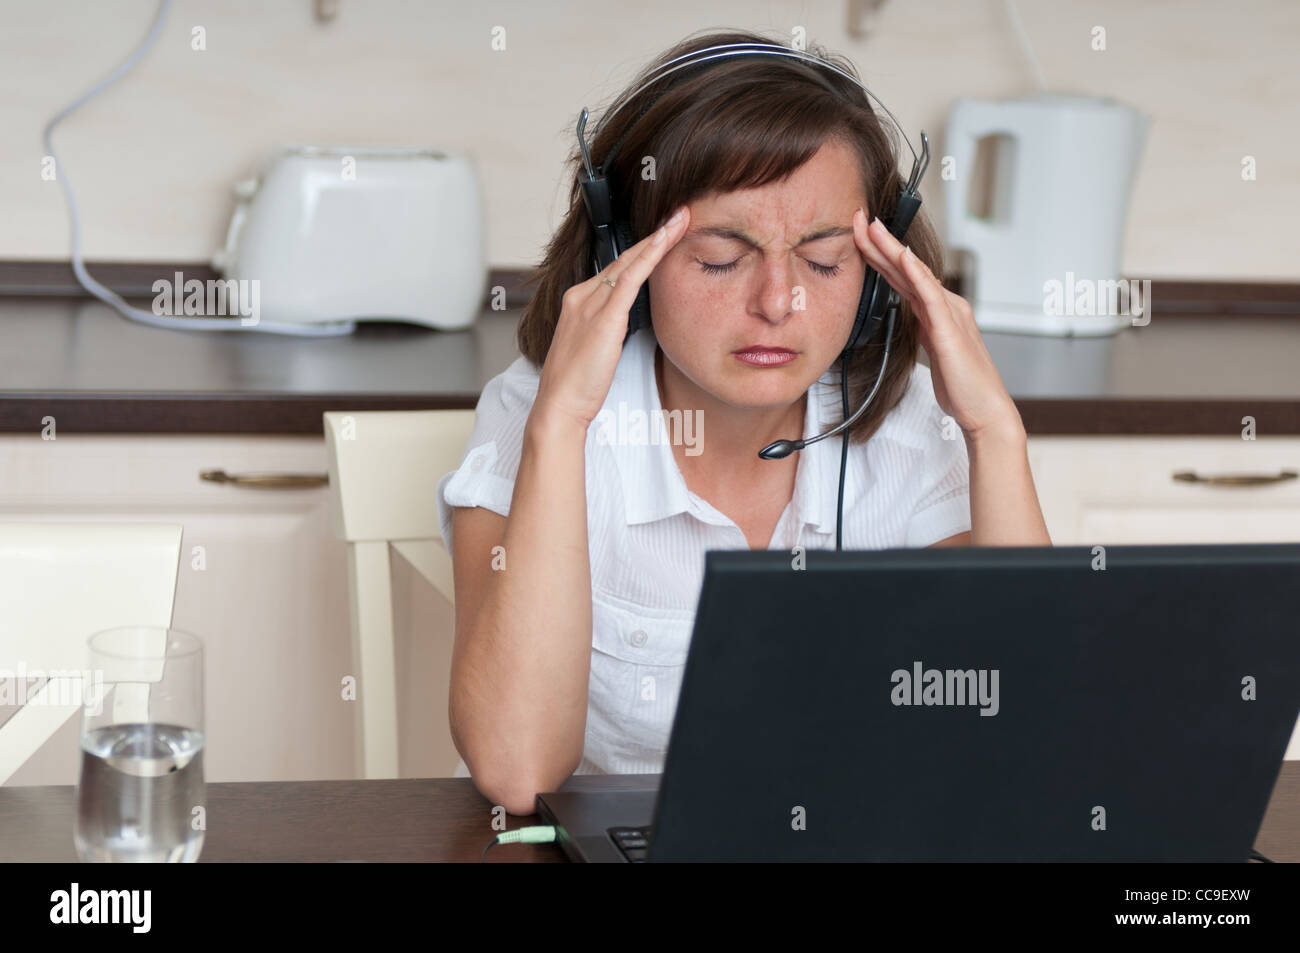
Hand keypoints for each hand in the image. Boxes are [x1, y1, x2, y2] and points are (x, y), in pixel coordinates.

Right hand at [533, 206, 691, 429]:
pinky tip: (667, 240)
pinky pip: (631, 278)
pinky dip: (651, 255)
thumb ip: (610, 328)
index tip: (664, 234)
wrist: (559, 404)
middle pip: (623, 259)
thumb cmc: (577, 385)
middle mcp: (582, 296)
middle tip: (679, 215)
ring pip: (629, 262)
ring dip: (658, 237)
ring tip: (681, 219)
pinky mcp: (604, 317)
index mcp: (578, 301)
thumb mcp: (595, 348)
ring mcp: (591, 304)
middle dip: (653, 235)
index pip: (615, 268)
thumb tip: (630, 322)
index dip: (641, 251)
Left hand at [851, 208, 1022, 442]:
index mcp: (938, 312)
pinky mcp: (950, 330)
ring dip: (893, 249)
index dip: (881, 256)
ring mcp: (949, 314)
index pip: (903, 278)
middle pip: (906, 269)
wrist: (985, 410)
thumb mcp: (935, 354)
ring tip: (872, 228)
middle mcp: (946, 306)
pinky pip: (931, 296)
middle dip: (880, 243)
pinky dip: (917, 274)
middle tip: (858, 218)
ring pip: (915, 275)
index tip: (860, 237)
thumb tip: (914, 324)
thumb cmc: (962, 388)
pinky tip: (904, 257)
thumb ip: (925, 334)